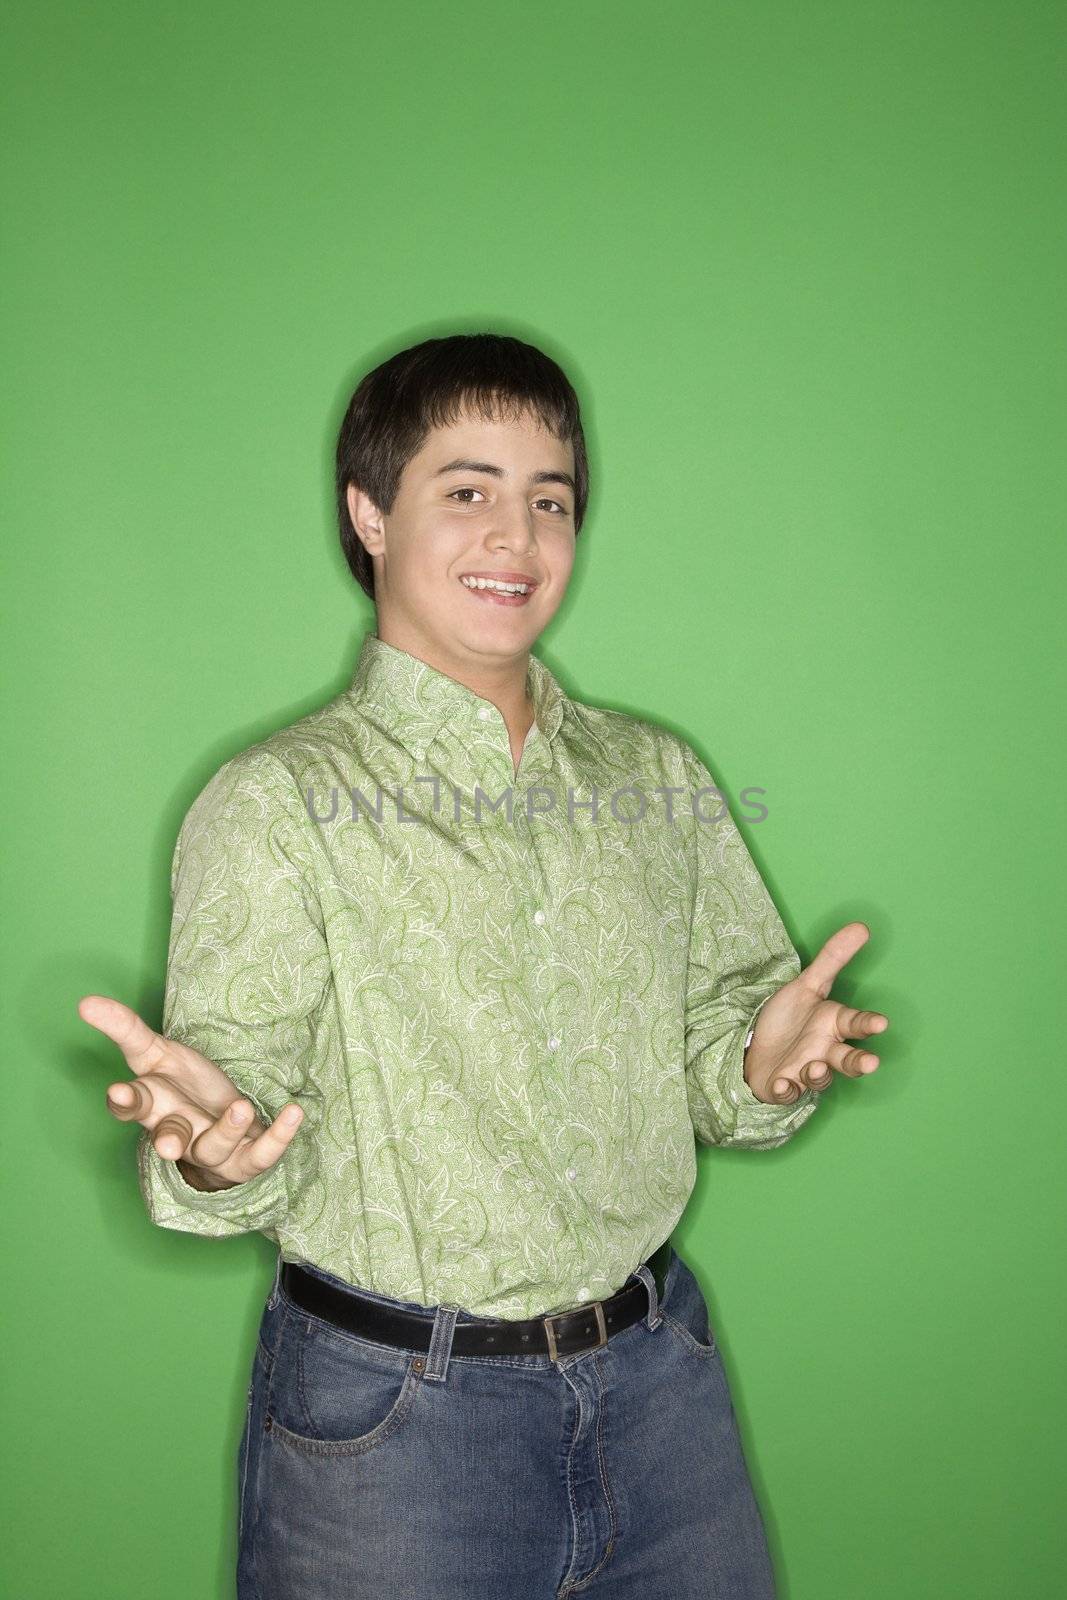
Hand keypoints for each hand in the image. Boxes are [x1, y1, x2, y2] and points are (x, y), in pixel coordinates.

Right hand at [79, 993, 304, 1189]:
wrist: (220, 1123)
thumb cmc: (181, 1086)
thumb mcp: (154, 1052)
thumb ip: (124, 1028)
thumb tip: (85, 1001)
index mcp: (153, 1105)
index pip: (132, 1106)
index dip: (124, 1102)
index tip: (118, 1091)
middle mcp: (179, 1131)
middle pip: (169, 1136)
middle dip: (168, 1140)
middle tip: (168, 1145)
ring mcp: (212, 1149)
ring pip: (213, 1148)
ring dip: (226, 1130)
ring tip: (241, 1107)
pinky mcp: (245, 1159)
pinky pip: (261, 1154)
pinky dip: (279, 1136)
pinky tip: (295, 1112)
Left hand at [743, 922, 888, 1104]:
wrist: (759, 1047)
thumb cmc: (791, 1018)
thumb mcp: (808, 985)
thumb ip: (833, 959)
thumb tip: (862, 926)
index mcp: (833, 1025)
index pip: (856, 1024)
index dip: (868, 1023)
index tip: (882, 1022)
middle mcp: (825, 1050)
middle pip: (848, 1060)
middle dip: (860, 1062)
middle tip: (872, 1062)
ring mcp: (805, 1071)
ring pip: (819, 1078)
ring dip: (819, 1074)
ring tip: (816, 1065)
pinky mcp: (783, 1086)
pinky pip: (787, 1092)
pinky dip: (785, 1091)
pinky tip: (781, 1084)